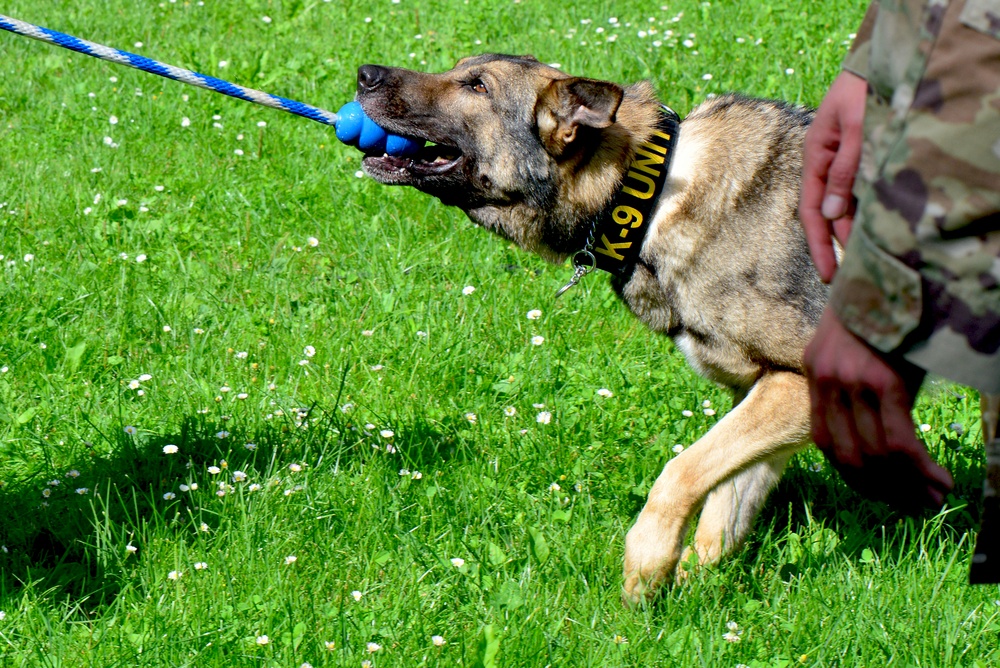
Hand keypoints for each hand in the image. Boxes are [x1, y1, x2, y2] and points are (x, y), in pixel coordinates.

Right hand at [800, 70, 867, 282]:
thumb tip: (833, 214)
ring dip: (852, 230)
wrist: (884, 61)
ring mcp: (843, 160)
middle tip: (844, 277)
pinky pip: (859, 191)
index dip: (820, 244)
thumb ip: (847, 171)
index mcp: (816, 156)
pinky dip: (865, 210)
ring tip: (861, 259)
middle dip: (834, 244)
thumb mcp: (858, 130)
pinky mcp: (861, 157)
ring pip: (845, 204)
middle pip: (827, 212)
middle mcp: (827, 162)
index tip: (828, 273)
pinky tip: (873, 228)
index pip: (813, 210)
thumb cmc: (867, 90)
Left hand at [804, 307, 953, 510]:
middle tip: (912, 507)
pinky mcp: (881, 382)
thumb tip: (887, 437)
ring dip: (907, 486)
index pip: (826, 443)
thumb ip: (861, 388)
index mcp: (816, 374)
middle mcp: (826, 381)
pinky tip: (939, 481)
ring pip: (874, 455)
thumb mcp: (861, 348)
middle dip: (882, 490)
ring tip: (933, 500)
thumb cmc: (887, 310)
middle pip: (848, 456)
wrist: (895, 267)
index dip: (853, 476)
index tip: (880, 494)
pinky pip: (898, 441)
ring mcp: (850, 382)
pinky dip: (920, 469)